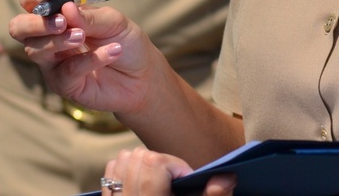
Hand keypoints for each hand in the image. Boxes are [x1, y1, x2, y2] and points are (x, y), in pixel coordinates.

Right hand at [8, 0, 158, 115]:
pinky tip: (112, 52)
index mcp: (59, 16)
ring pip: (37, 50)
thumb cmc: (126, 42)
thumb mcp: (114, 22)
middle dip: (35, 23)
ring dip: (60, 40)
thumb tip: (66, 8)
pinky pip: (67, 71)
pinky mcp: (63, 84)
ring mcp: (53, 63)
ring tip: (83, 36)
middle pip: (19, 28)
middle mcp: (50, 38)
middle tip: (62, 22)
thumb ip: (90, 17)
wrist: (143, 76)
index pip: (32, 2)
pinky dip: (90, 59)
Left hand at [101, 148, 235, 195]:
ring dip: (142, 163)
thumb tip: (226, 175)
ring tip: (158, 180)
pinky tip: (142, 181)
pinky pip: (112, 171)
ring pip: (123, 160)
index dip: (175, 164)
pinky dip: (126, 168)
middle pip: (139, 158)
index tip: (186, 180)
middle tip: (174, 181)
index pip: (154, 164)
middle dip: (161, 162)